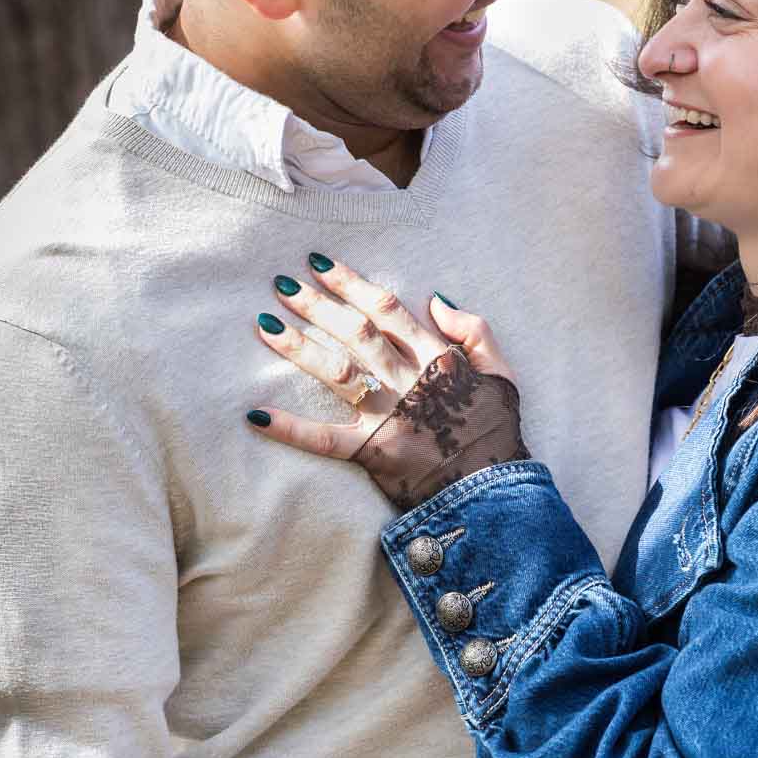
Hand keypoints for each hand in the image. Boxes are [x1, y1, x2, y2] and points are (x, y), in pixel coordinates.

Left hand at [246, 257, 522, 505]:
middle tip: (283, 285)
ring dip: (299, 347)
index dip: (353, 284)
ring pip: (338, 372)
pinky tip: (255, 414)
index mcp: (436, 358)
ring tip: (266, 325)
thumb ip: (475, 332)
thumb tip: (436, 300)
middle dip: (318, 306)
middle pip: (356, 333)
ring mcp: (387, 417)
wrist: (493, 491)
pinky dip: (290, 429)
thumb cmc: (496, 432)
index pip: (388, 310)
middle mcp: (407, 381)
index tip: (321, 266)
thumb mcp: (501, 374)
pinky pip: (325, 440)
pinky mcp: (372, 452)